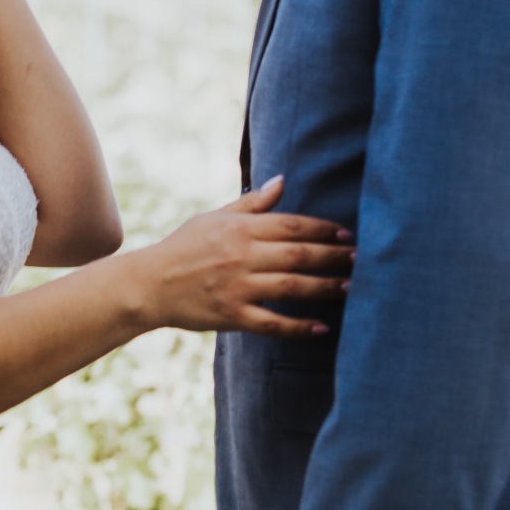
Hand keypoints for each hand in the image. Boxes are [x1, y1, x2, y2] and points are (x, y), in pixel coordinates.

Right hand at [141, 177, 353, 334]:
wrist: (149, 284)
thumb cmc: (184, 246)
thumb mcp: (214, 217)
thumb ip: (252, 203)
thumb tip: (282, 181)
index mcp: (239, 228)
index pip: (291, 224)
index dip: (323, 228)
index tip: (347, 233)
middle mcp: (241, 255)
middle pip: (298, 254)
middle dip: (333, 256)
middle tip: (360, 259)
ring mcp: (237, 286)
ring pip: (291, 287)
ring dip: (324, 288)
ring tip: (350, 288)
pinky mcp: (232, 315)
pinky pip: (272, 322)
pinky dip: (298, 327)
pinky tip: (321, 327)